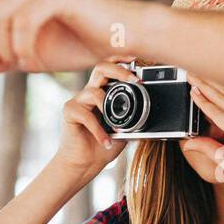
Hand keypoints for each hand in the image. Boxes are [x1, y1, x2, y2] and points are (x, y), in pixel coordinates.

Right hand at [54, 58, 136, 178]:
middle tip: (134, 81)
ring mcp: (78, 101)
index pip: (110, 68)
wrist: (85, 163)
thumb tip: (153, 114)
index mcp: (103, 93)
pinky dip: (99, 130)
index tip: (136, 61)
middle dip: (119, 71)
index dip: (121, 60)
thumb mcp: (125, 130)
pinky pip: (87, 115)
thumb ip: (134, 118)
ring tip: (116, 129)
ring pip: (95, 92)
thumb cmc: (104, 145)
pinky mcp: (69, 112)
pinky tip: (105, 142)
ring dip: (109, 110)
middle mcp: (90, 92)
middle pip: (100, 68)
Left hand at [181, 75, 223, 202]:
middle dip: (208, 81)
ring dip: (205, 86)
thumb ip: (206, 146)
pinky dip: (206, 103)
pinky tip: (195, 94)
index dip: (214, 87)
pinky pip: (219, 113)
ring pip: (222, 99)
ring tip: (191, 76)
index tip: (202, 78)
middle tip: (192, 70)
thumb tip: (188, 143)